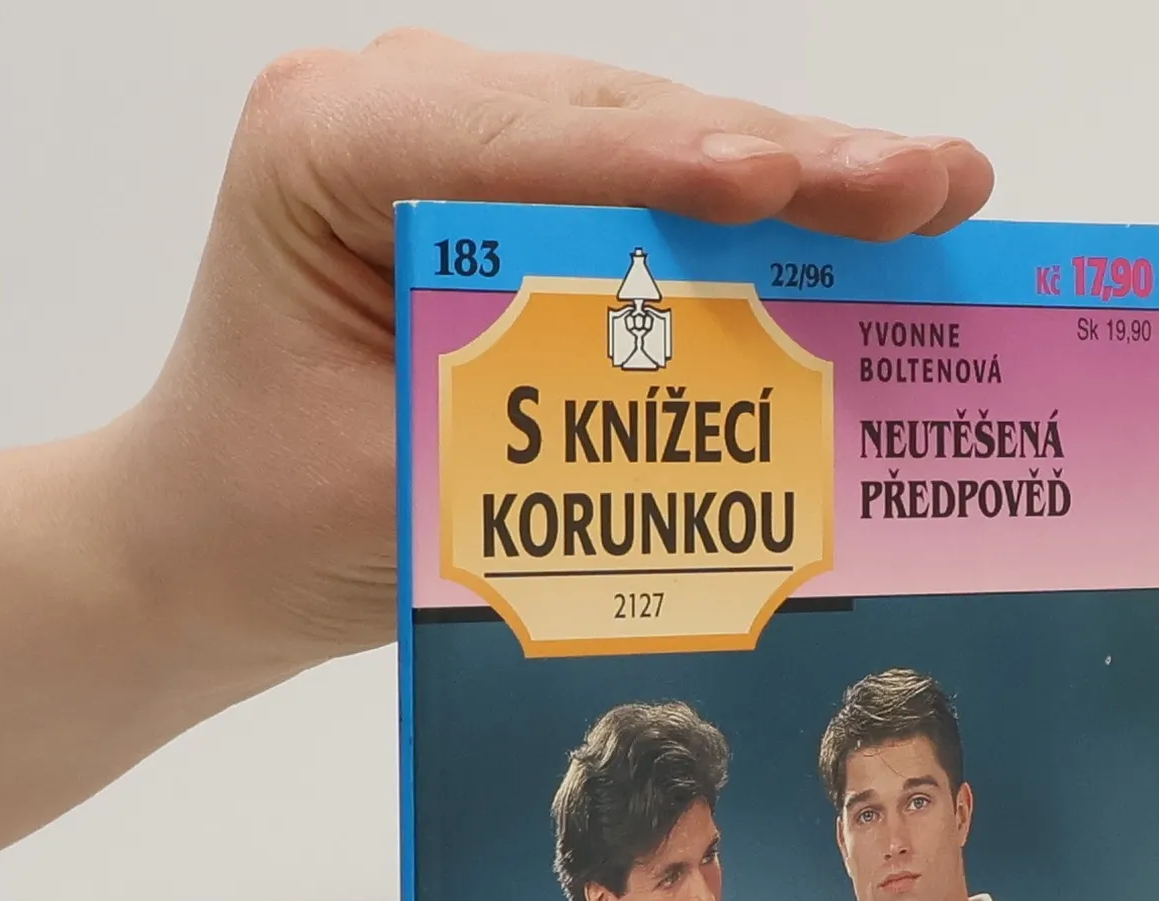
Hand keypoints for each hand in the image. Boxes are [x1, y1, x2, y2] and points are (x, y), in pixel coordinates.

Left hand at [117, 34, 994, 667]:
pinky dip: (766, 222)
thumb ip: (527, 448)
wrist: (223, 530)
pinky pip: (659, 188)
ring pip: (661, 138)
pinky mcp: (530, 192)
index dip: (660, 164)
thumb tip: (695, 428)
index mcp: (330, 146)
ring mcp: (473, 139)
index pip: (519, 145)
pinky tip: (871, 212)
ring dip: (803, 176)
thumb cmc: (273, 511)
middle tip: (922, 186)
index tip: (776, 185)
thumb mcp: (390, 493)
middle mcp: (404, 111)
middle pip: (619, 120)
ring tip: (935, 190)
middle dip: (781, 160)